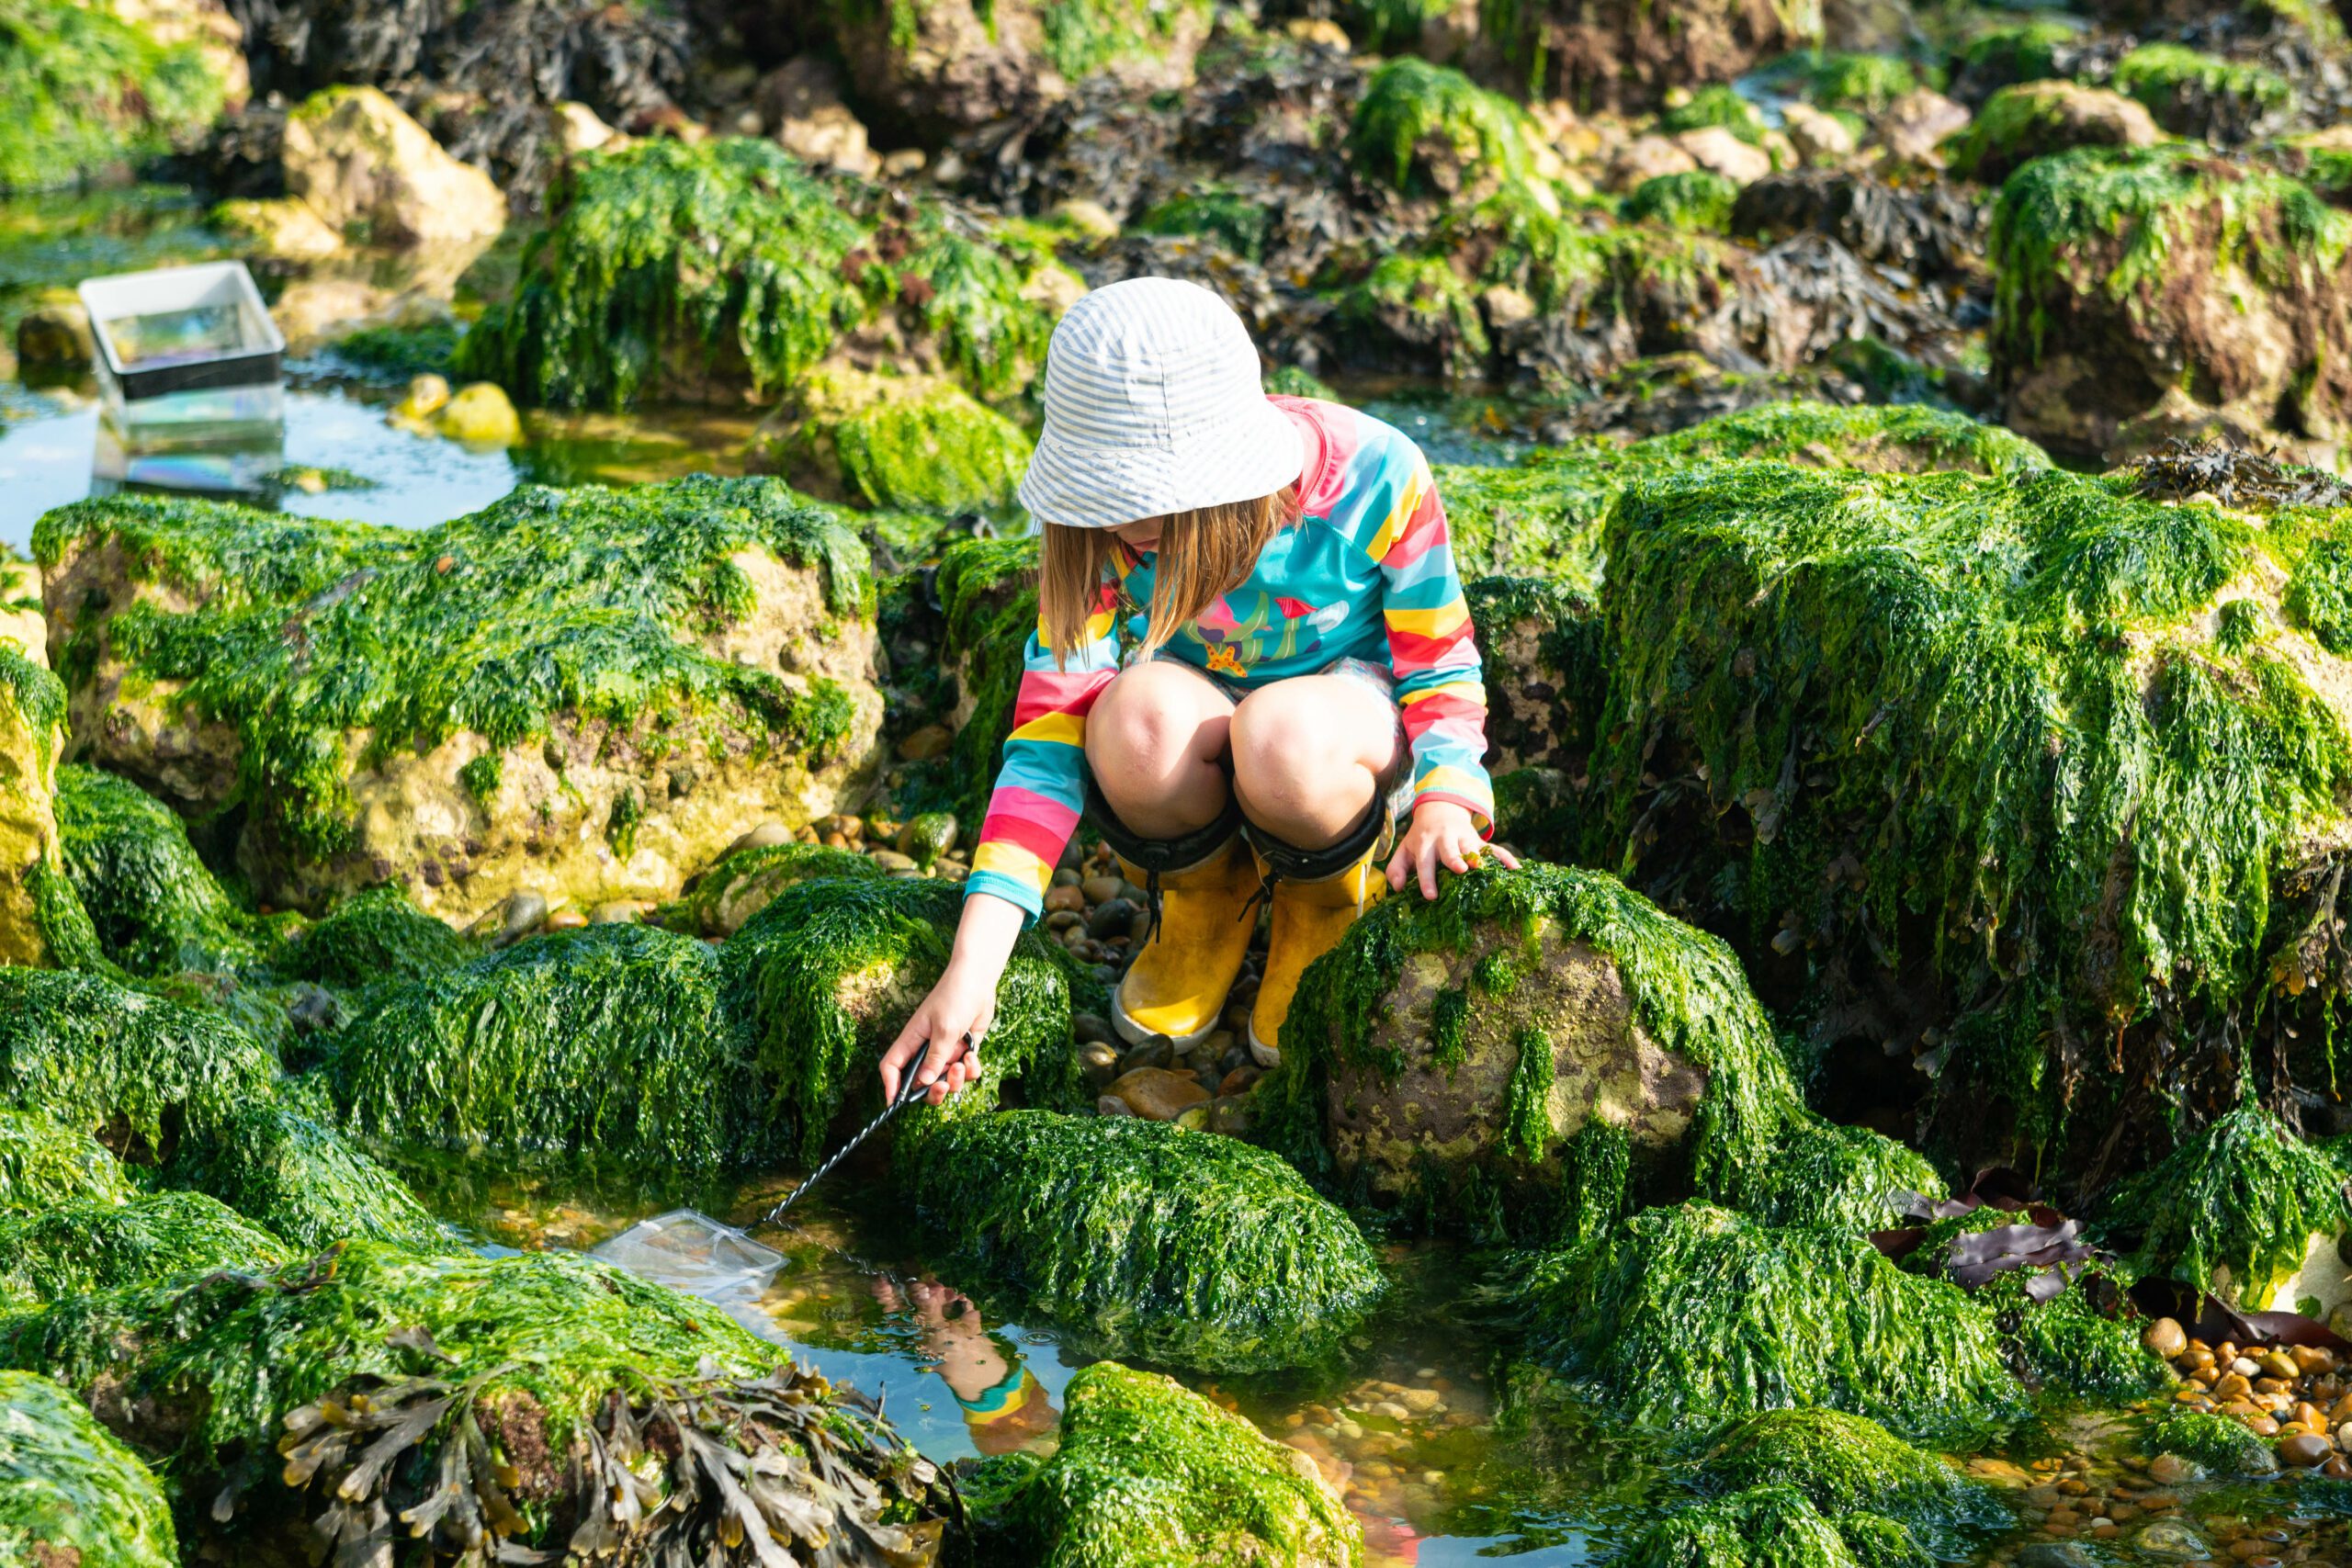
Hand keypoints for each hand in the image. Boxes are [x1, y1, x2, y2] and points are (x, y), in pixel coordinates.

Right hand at [879, 957, 996, 1107]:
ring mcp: (946, 1052)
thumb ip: (936, 1057)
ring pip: (945, 1081)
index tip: (896, 1103)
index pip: (892, 1067)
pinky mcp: (963, 1051)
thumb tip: (923, 1082)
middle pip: (921, 1083)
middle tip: (942, 1087)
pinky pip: (966, 1073)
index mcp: (912, 1040)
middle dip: (932, 1091)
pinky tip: (973, 1054)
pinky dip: (971, 1069)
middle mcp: (926, 1050)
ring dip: (955, 1079)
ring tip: (963, 1062)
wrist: (979, 982)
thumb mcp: (945, 1029)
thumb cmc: (955, 997)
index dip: (891, 1086)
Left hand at [1386, 799, 1517, 899]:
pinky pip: (1494, 848)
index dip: (1427, 879)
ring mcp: (1464, 839)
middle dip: (1454, 859)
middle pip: (1449, 850)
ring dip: (1479, 856)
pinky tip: (1515, 869)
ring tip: (1483, 867)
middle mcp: (1445, 840)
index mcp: (1425, 844)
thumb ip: (1397, 869)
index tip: (1431, 896)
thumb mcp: (1404, 850)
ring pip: (1473, 847)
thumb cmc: (1420, 838)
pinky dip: (1505, 857)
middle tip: (1459, 870)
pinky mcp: (1479, 841)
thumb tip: (1398, 888)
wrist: (1440, 810)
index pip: (1424, 863)